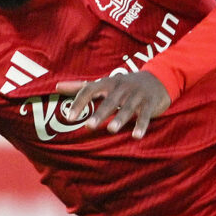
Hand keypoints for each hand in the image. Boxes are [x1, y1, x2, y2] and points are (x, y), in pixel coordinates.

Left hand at [54, 72, 170, 137]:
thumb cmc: (124, 85)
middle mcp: (122, 87)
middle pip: (109, 101)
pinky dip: (141, 125)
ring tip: (111, 130)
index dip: (80, 102)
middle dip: (100, 113)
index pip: (90, 90)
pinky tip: (136, 136)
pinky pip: (145, 114)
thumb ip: (81, 87)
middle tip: (89, 126)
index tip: (69, 117)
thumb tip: (57, 87)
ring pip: (128, 107)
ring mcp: (137, 95)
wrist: (158, 78)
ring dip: (120, 118)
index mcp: (108, 83)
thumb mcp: (104, 83)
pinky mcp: (150, 103)